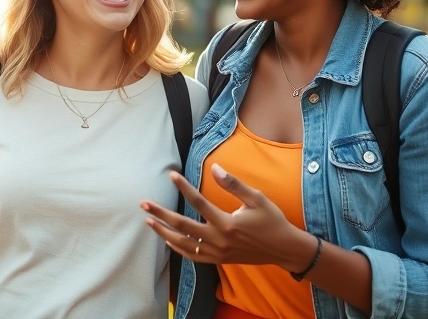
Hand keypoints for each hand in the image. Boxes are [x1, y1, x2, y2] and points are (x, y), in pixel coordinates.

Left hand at [140, 164, 314, 271]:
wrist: (283, 249)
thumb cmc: (272, 221)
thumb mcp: (256, 198)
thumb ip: (233, 184)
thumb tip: (215, 168)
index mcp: (227, 223)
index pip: (198, 203)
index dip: (184, 187)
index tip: (171, 175)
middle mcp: (218, 240)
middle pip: (182, 225)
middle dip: (160, 214)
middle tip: (144, 204)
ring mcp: (217, 252)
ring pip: (183, 244)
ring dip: (163, 232)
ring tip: (148, 222)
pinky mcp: (218, 260)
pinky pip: (193, 256)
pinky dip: (178, 248)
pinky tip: (167, 240)